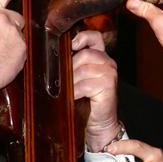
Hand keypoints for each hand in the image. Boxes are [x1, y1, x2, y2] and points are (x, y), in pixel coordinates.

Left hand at [71, 28, 120, 149]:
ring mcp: (110, 74)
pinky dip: (75, 93)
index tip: (70, 45)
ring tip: (69, 91)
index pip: (94, 37)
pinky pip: (85, 85)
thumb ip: (73, 65)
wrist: (98, 124)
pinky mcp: (108, 87)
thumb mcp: (78, 79)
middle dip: (70, 68)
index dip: (82, 37)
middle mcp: (108, 63)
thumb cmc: (86, 101)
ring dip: (72, 82)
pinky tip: (74, 98)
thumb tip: (52, 57)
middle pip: (84, 55)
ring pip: (84, 69)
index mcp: (101, 57)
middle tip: (64, 81)